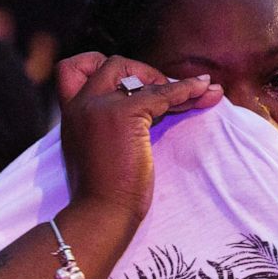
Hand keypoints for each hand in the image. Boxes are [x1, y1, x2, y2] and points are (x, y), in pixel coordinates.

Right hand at [56, 53, 222, 219]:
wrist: (102, 214)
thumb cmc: (105, 196)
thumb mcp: (100, 152)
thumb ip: (111, 127)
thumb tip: (151, 107)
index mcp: (71, 114)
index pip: (73, 69)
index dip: (102, 68)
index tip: (132, 83)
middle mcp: (80, 104)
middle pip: (110, 64)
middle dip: (142, 73)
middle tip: (167, 93)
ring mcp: (100, 106)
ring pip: (139, 77)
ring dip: (171, 83)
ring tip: (201, 92)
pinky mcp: (124, 113)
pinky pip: (163, 92)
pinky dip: (187, 90)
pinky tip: (206, 92)